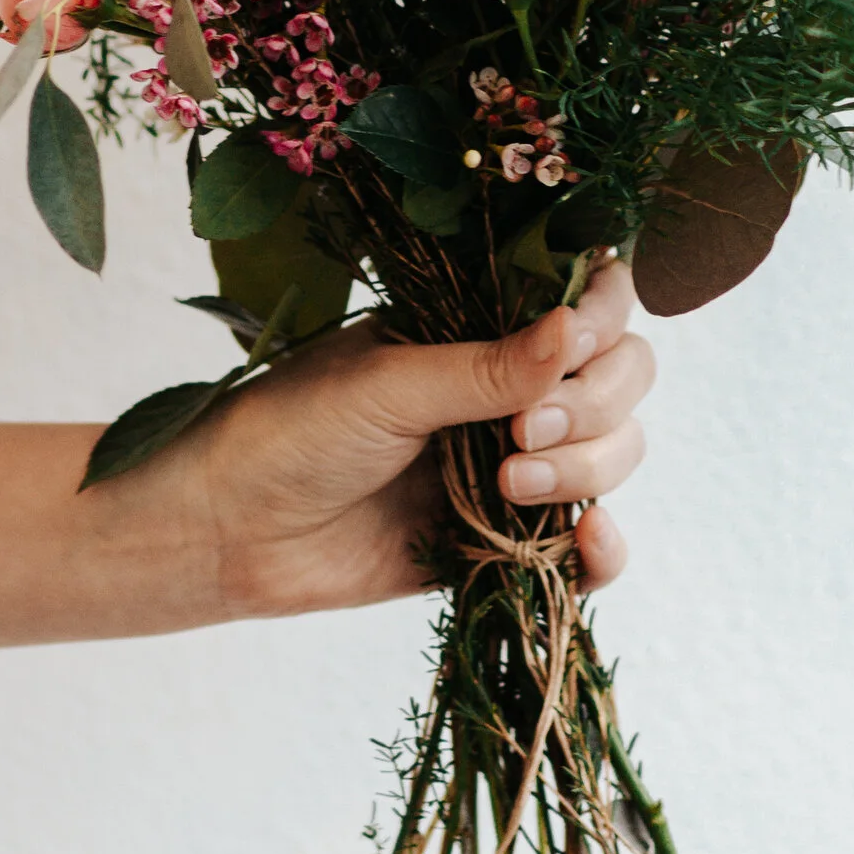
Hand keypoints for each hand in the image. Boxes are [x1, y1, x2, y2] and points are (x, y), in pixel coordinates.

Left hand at [154, 260, 654, 624]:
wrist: (230, 533)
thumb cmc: (289, 432)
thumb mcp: (386, 385)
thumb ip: (484, 368)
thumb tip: (576, 329)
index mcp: (479, 326)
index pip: (589, 303)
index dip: (604, 318)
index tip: (573, 344)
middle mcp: (509, 389)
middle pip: (622, 380)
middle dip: (595, 404)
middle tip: (522, 430)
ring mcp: (515, 466)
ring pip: (615, 455)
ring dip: (590, 469)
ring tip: (511, 485)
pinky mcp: (505, 542)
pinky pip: (588, 548)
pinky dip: (606, 549)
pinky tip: (590, 543)